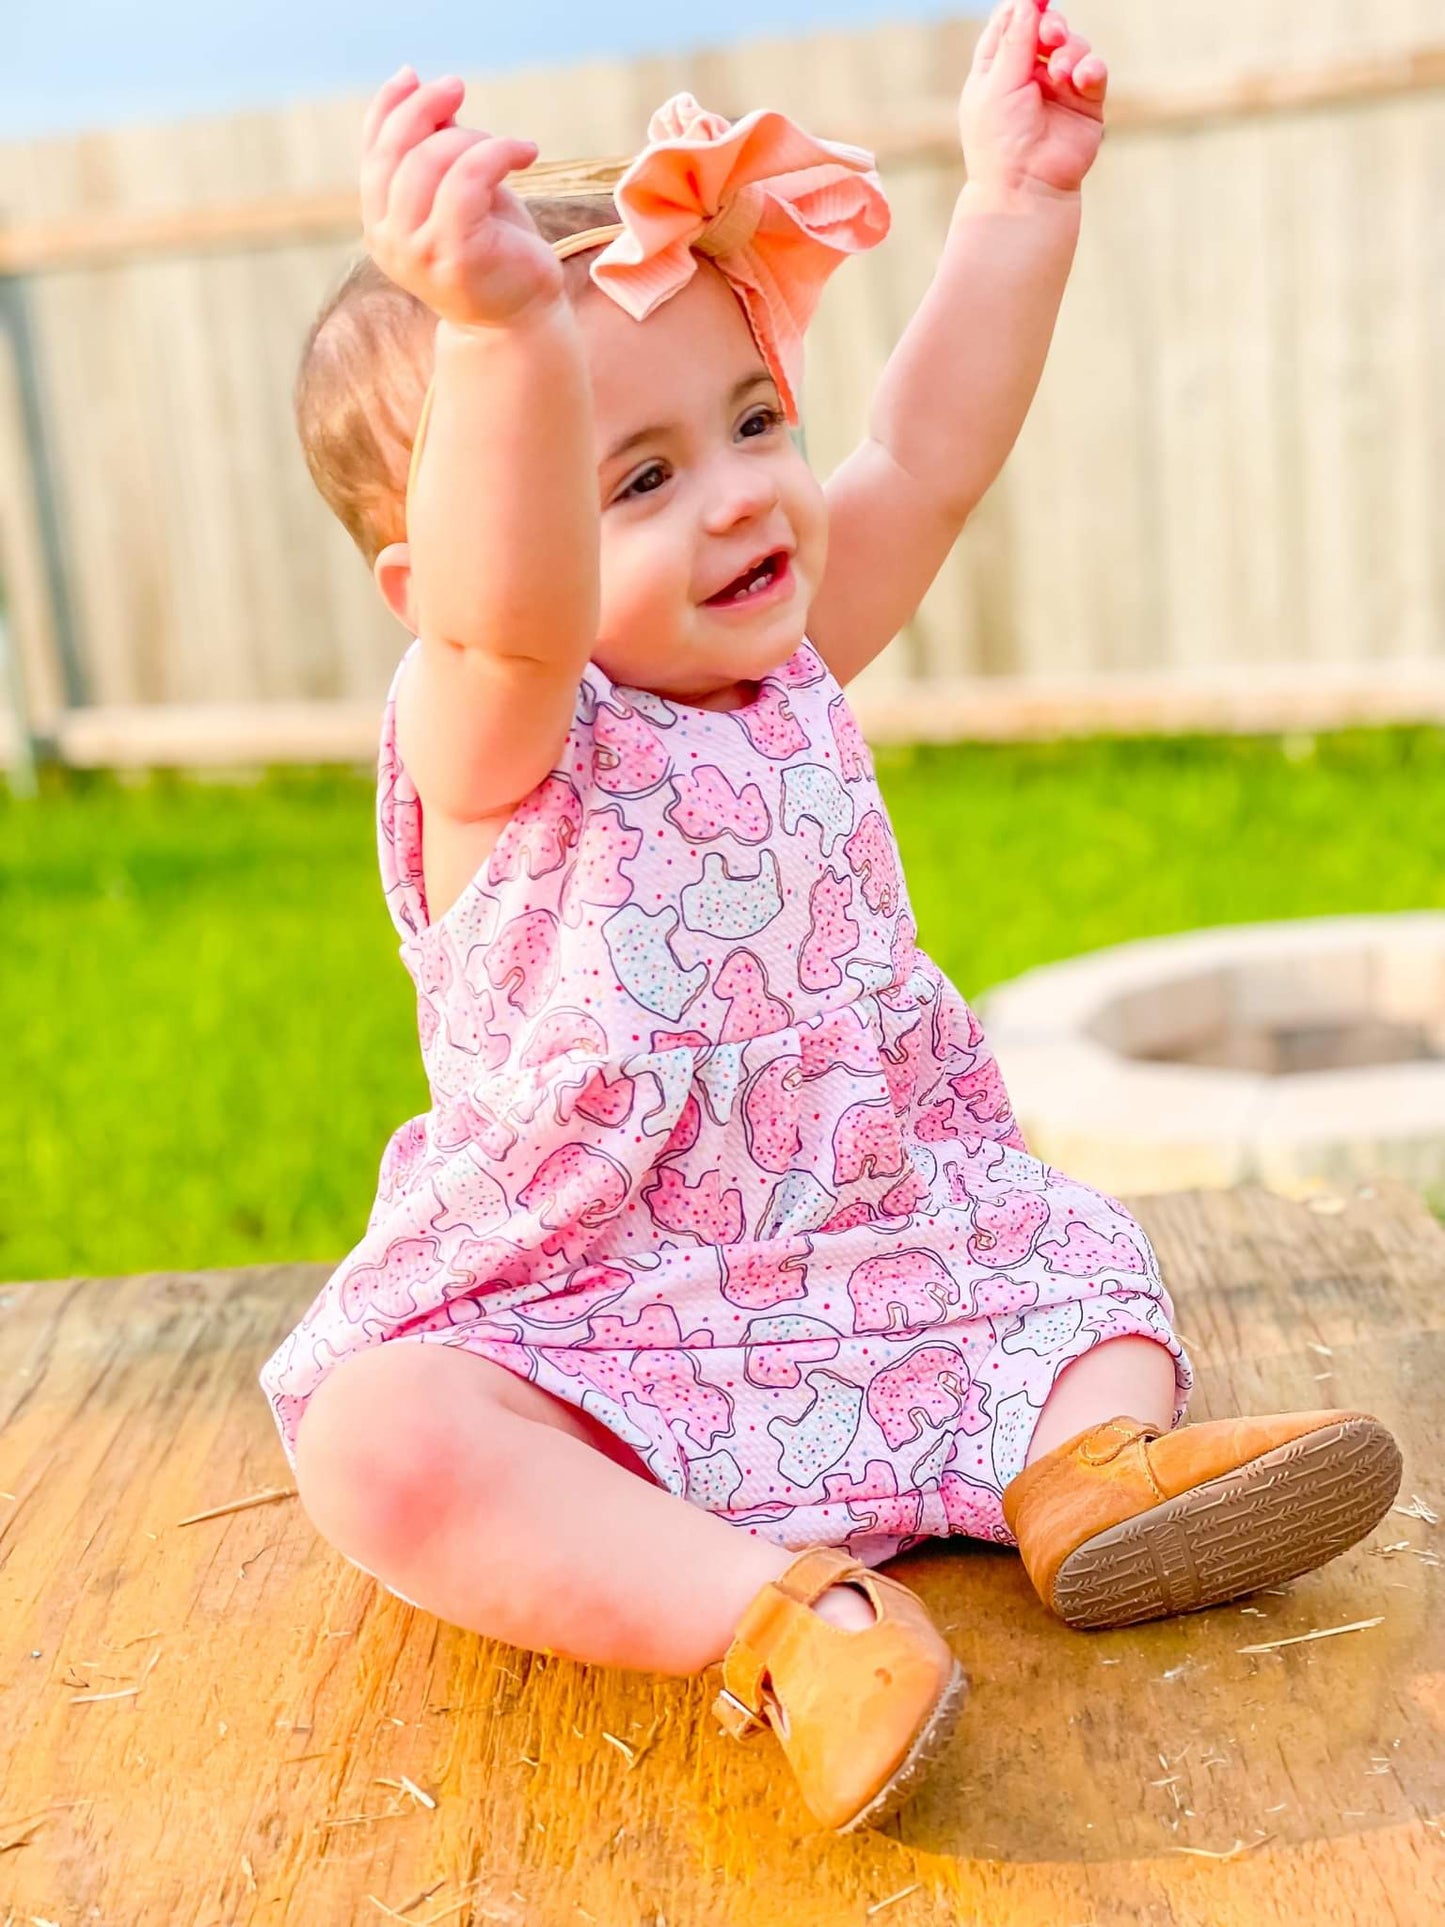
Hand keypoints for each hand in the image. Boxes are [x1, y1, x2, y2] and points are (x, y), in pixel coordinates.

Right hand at [360, 67, 562, 326]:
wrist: (519, 320)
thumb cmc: (494, 252)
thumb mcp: (461, 193)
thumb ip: (438, 153)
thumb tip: (430, 98)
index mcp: (380, 223)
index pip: (373, 153)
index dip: (388, 107)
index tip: (414, 76)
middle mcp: (388, 239)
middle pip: (394, 152)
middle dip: (424, 108)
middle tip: (456, 87)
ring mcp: (415, 251)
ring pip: (428, 164)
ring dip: (470, 139)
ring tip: (506, 146)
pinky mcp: (452, 255)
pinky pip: (466, 182)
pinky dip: (497, 154)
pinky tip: (526, 153)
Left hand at [960, 0, 1107, 200]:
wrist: (1025, 189)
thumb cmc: (1000, 142)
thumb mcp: (998, 85)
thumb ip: (1015, 40)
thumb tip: (1026, 0)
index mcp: (997, 70)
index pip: (1010, 24)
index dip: (1024, 7)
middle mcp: (1027, 76)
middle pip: (1045, 29)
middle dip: (1051, 26)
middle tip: (1050, 35)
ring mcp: (1058, 89)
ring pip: (1073, 46)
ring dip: (1070, 51)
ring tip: (1062, 72)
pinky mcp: (1084, 104)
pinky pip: (1094, 72)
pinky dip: (1091, 69)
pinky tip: (1081, 78)